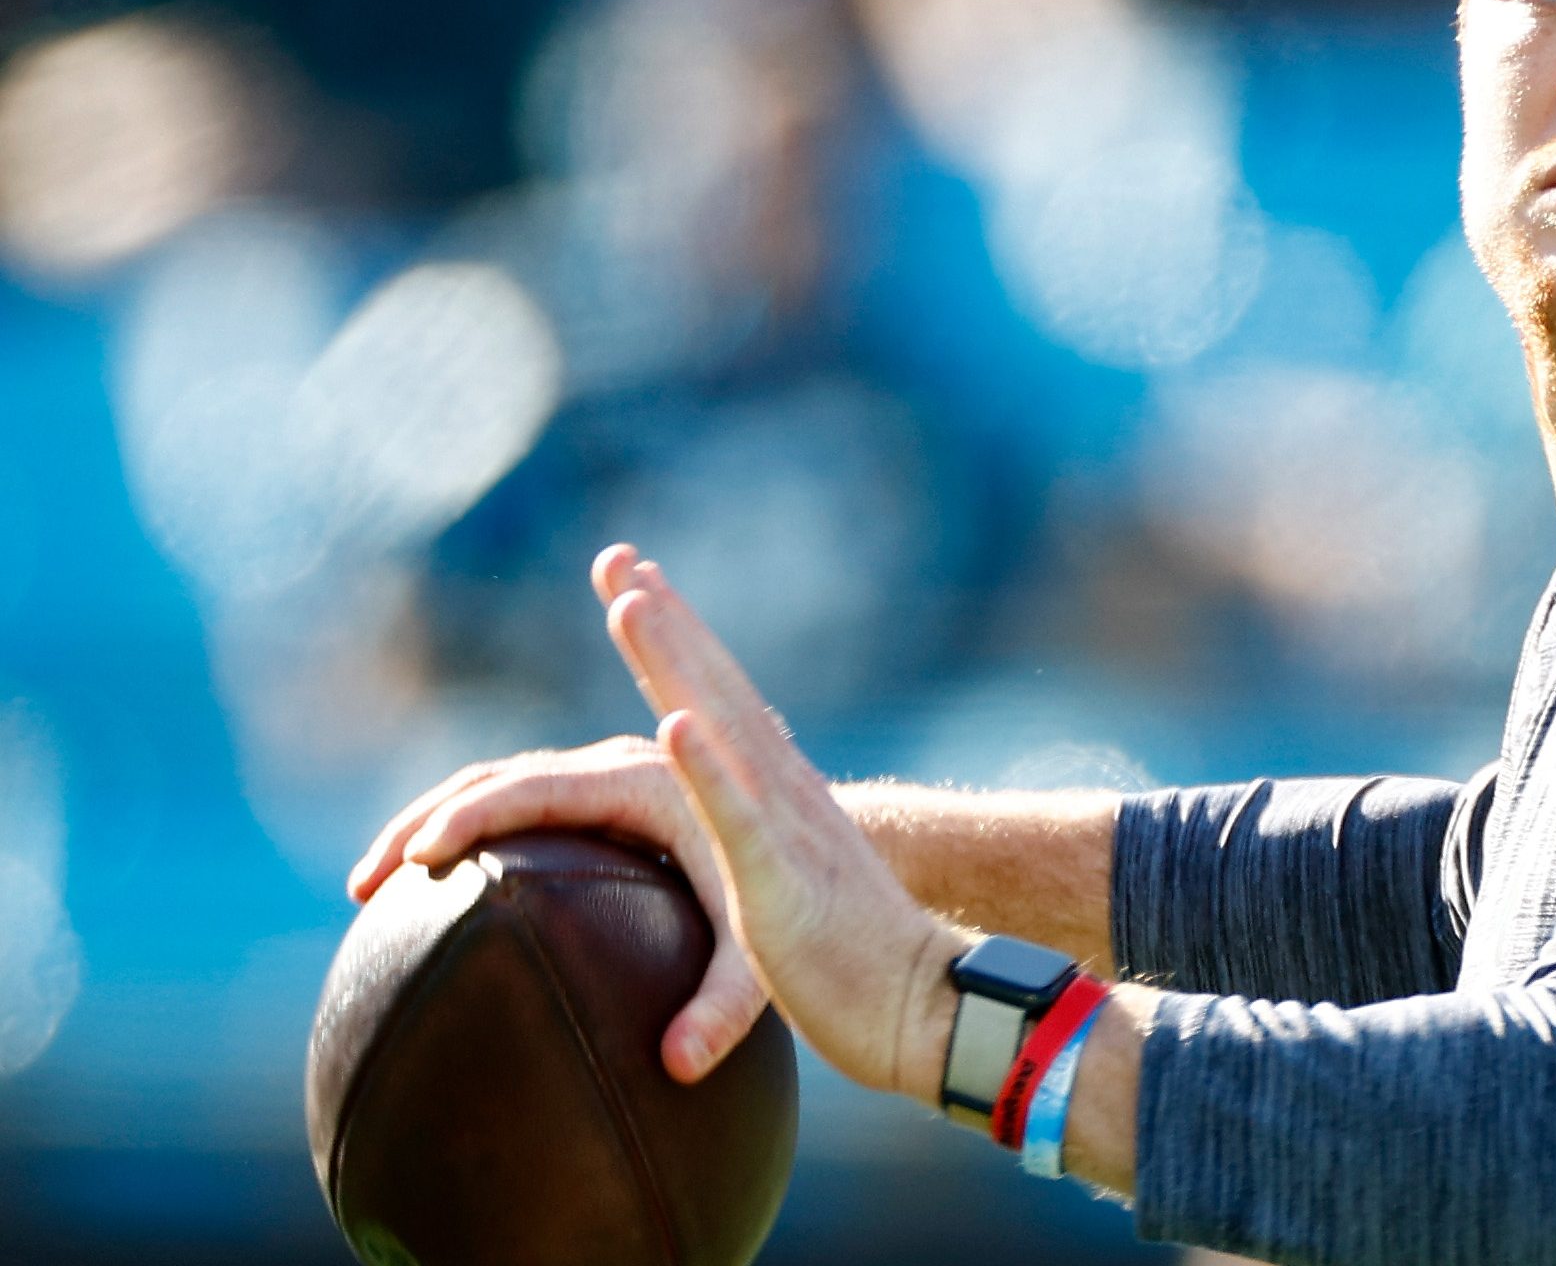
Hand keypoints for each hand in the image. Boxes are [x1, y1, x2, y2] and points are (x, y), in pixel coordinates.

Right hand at [347, 550, 769, 1084]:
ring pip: (504, 782)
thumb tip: (679, 1066)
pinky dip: (472, 830)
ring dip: (434, 820)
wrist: (832, 859)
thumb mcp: (762, 962)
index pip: (535, 788)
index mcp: (648, 786)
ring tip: (374, 885)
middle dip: (423, 821)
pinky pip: (526, 803)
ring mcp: (614, 778)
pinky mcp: (610, 798)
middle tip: (362, 883)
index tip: (416, 859)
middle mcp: (625, 767)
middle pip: (500, 778)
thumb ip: (724, 1005)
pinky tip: (438, 886)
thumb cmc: (798, 909)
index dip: (469, 817)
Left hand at [604, 550, 964, 1104]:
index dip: (677, 638)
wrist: (925, 1009)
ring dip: (676, 664)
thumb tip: (715, 875)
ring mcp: (782, 832)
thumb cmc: (855, 970)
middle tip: (619, 557)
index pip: (716, 702)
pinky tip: (678, 724)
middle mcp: (777, 796)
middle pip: (709, 689)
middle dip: (662, 620)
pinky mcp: (783, 884)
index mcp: (772, 800)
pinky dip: (708, 766)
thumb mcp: (782, 909)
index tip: (638, 579)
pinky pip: (738, 816)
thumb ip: (746, 881)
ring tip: (634, 603)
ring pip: (719, 731)